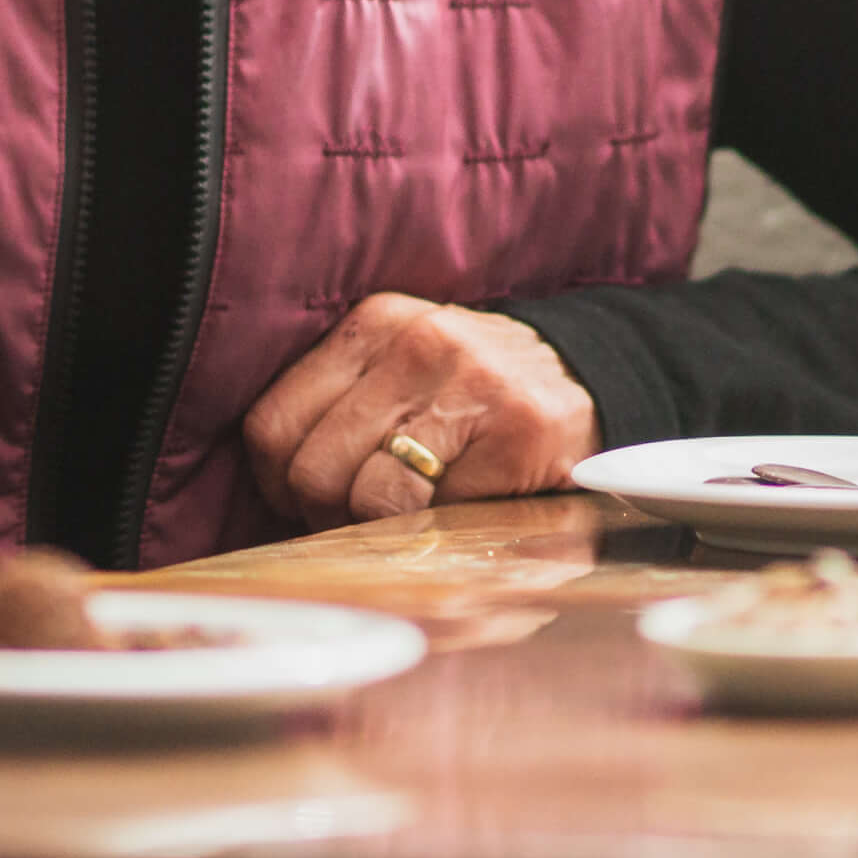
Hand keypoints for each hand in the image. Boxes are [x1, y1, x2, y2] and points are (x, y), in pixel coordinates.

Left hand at [238, 292, 601, 525]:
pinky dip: (441, 532)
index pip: (274, 422)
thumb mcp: (397, 368)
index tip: (303, 501)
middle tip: (358, 523)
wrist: (587, 378)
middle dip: (328, 516)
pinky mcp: (517, 431)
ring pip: (371, 496)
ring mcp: (470, 386)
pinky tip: (461, 514)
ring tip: (406, 523)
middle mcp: (416, 344)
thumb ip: (336, 403)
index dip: (278, 482)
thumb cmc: (470, 392)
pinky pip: (441, 514)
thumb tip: (270, 482)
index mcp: (372, 325)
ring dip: (382, 531)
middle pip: (315, 468)